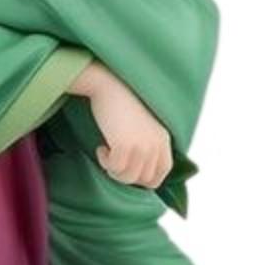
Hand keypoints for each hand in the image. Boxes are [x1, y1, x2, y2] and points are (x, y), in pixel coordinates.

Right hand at [88, 73, 172, 188]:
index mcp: (163, 139)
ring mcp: (142, 146)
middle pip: (142, 179)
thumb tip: (137, 172)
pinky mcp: (126, 145)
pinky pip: (115, 168)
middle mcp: (156, 144)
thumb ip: (147, 145)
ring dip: (113, 169)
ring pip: (128, 177)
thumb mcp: (143, 127)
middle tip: (113, 159)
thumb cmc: (121, 104)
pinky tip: (101, 148)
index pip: (161, 173)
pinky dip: (105, 162)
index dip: (144, 177)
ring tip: (107, 152)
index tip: (128, 169)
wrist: (108, 85)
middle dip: (125, 173)